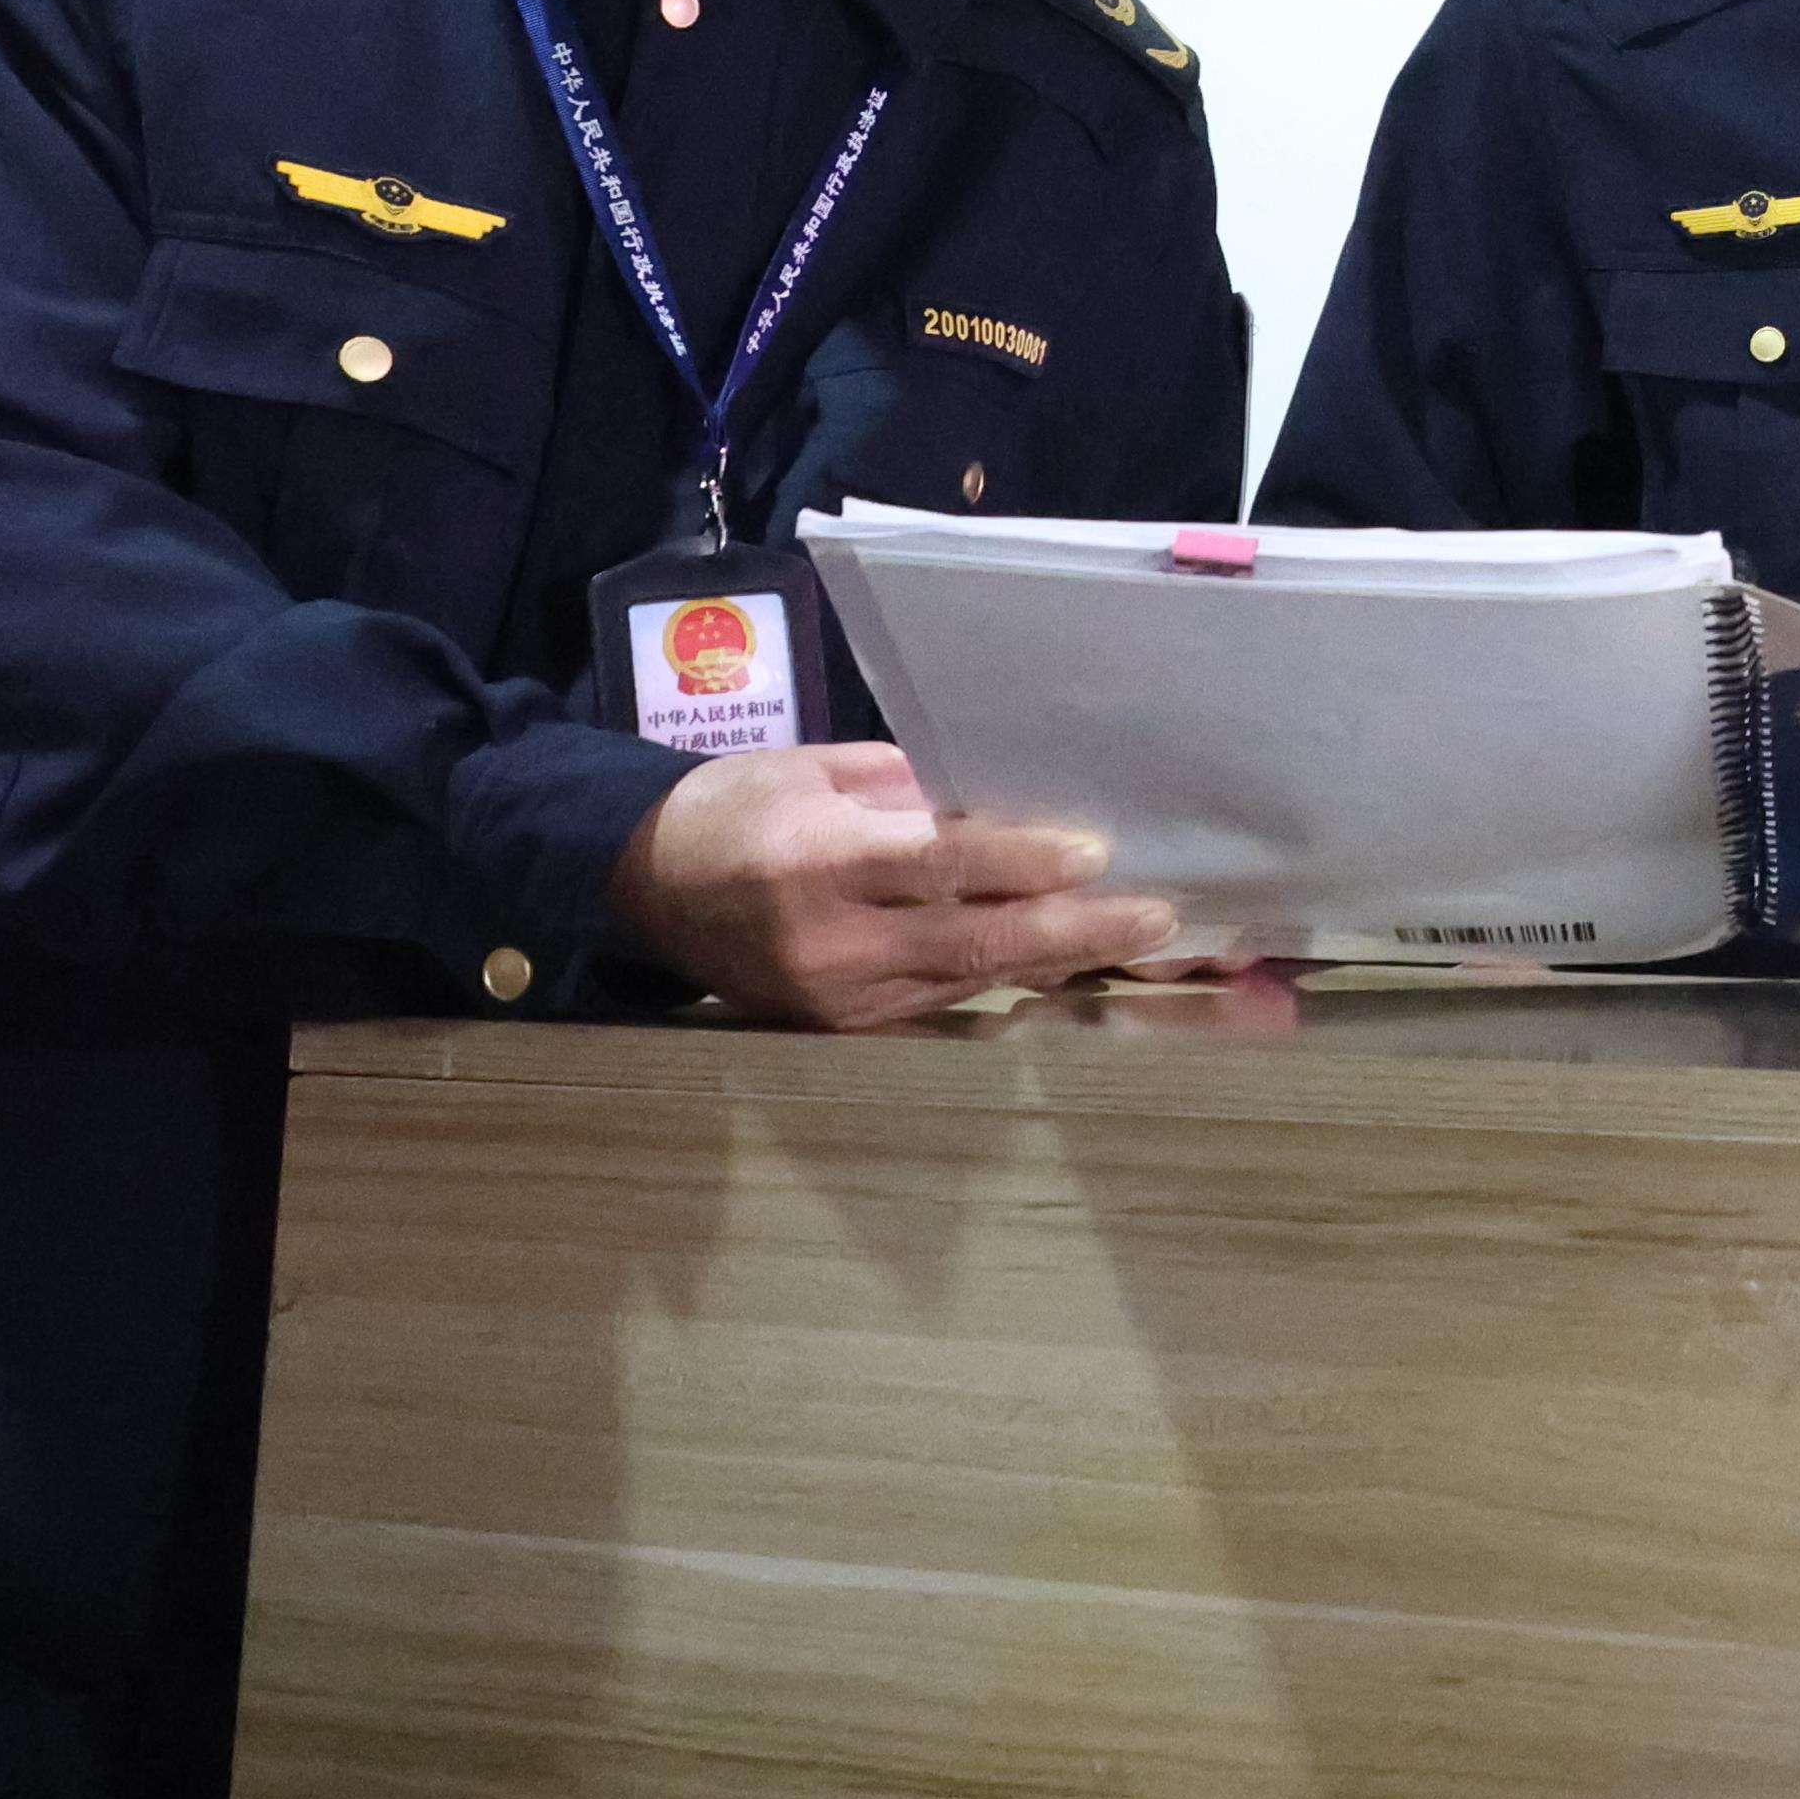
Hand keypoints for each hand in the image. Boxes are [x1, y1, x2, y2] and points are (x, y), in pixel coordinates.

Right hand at [602, 740, 1179, 1030]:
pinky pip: (940, 1006)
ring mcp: (834, 996)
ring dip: (1058, 960)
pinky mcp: (838, 1027)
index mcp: (817, 858)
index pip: (939, 865)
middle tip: (1157, 914)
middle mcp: (829, 940)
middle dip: (1074, 929)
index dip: (1021, 862)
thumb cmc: (738, 804)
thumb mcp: (819, 771)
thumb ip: (912, 791)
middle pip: (970, 941)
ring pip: (968, 983)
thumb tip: (1010, 804)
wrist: (642, 881)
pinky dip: (1009, 984)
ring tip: (1139, 939)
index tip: (1097, 851)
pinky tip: (1066, 963)